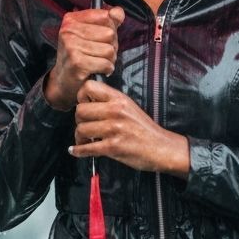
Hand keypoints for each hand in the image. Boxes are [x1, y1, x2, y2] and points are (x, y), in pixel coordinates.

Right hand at [44, 7, 124, 112]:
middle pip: (109, 33)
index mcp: (71, 19)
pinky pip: (106, 63)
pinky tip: (98, 70)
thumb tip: (118, 12)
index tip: (100, 39)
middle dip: (110, 46)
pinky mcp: (77, 63)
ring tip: (98, 62)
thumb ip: (108, 21)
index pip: (105, 16)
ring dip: (109, 59)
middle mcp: (68, 30)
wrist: (63, 80)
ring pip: (109, 49)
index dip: (110, 29)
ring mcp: (71, 46)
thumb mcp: (92, 34)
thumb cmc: (80, 55)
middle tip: (99, 54)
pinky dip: (106, 69)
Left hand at [69, 80, 189, 175]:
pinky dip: (78, 151)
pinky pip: (87, 148)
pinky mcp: (113, 147)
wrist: (161, 147)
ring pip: (81, 129)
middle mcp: (116, 111)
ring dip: (79, 138)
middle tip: (85, 127)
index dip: (81, 97)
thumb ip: (110, 101)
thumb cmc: (144, 129)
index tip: (85, 106)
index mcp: (119, 99)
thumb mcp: (129, 107)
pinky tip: (77, 151)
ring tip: (86, 140)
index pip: (88, 86)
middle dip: (79, 120)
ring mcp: (114, 129)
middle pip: (80, 110)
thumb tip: (86, 102)